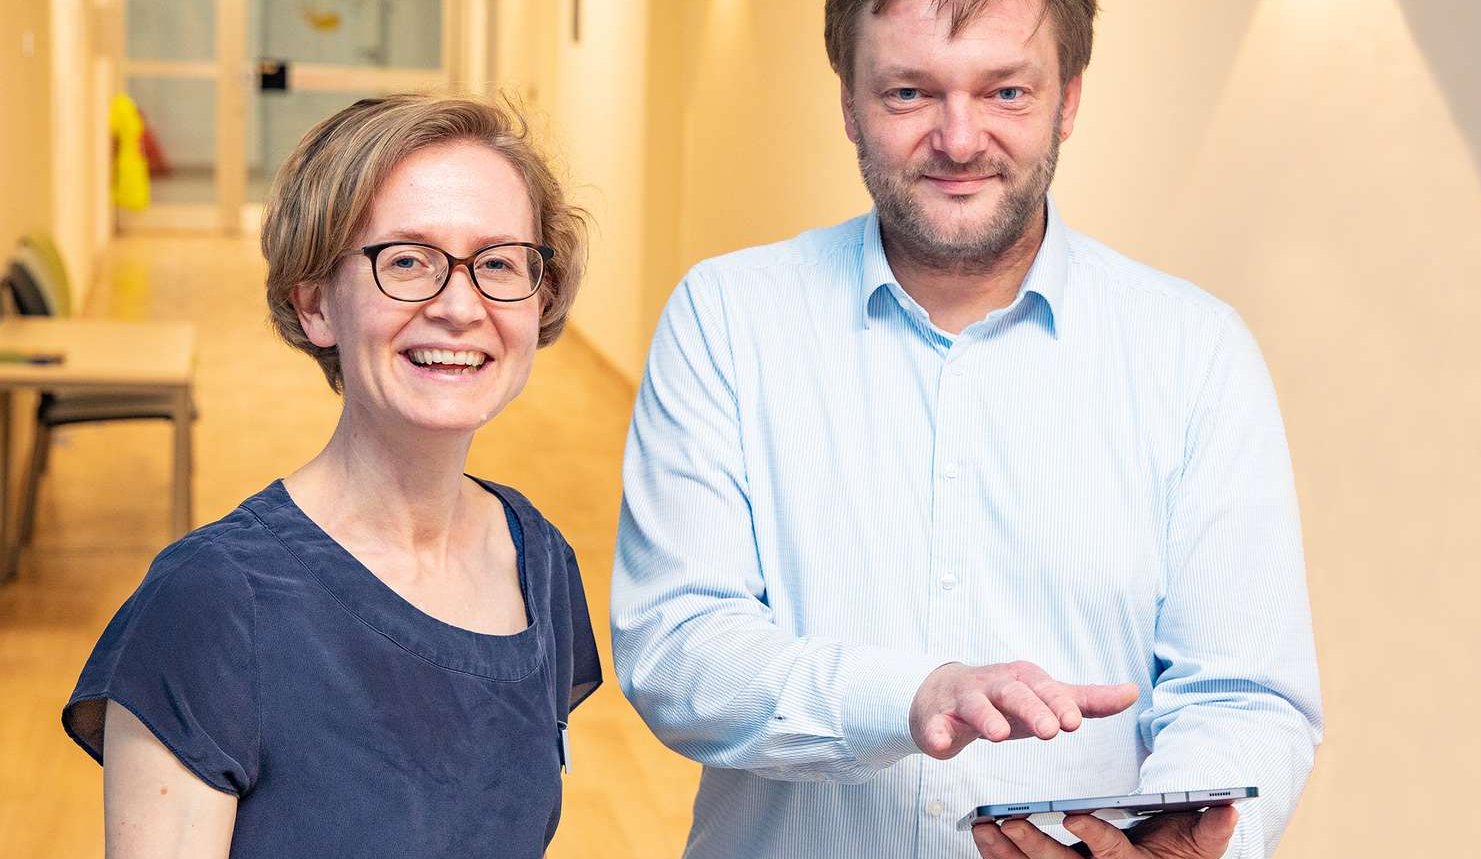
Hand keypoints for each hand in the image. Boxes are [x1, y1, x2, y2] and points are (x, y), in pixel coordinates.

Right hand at [909, 661, 1138, 758]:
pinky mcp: (936, 717)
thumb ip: (1087, 700)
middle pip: (1013, 692)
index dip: (1059, 704)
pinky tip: (940, 743)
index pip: (1044, 688)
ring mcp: (962, 699)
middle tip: (1050, 731)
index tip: (1075, 722)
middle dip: (1032, 709)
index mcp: (1022, 678)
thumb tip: (1133, 692)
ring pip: (975, 705)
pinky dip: (937, 731)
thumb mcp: (1045, 698)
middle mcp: (993, 684)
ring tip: (999, 735)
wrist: (942, 695)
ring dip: (987, 717)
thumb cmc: (1002, 698)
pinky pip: (935, 723)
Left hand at [973, 807, 1238, 858]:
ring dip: (1006, 851)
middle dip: (1033, 846)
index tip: (1074, 814)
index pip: (1112, 854)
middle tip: (1008, 821)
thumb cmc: (1183, 849)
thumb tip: (1230, 807)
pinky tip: (980, 835)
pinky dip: (1000, 855)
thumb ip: (1212, 827)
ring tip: (982, 826)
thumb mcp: (1202, 841)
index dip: (1095, 836)